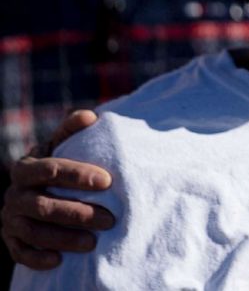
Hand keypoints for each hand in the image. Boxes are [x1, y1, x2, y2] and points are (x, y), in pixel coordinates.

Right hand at [1, 110, 114, 269]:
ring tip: (93, 243)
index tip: (108, 181)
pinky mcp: (10, 239)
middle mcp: (14, 194)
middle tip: (110, 219)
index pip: (50, 169)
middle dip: (78, 213)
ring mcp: (10, 218)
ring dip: (64, 238)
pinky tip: (59, 260)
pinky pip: (20, 252)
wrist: (33, 189)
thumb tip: (89, 116)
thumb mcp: (60, 145)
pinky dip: (37, 258)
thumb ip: (72, 129)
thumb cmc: (56, 165)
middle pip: (44, 205)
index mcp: (25, 167)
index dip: (78, 175)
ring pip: (34, 231)